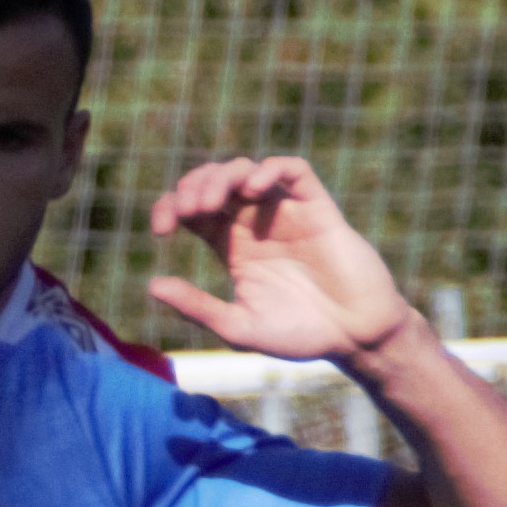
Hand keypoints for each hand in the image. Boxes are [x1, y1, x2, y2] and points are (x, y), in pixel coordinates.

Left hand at [143, 157, 416, 367]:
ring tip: (210, 204)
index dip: (171, 207)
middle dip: (193, 186)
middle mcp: (256, 223)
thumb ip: (197, 306)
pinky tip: (251, 190)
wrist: (355, 337)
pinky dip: (270, 170)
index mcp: (233, 246)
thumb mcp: (237, 326)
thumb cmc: (299, 335)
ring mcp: (287, 212)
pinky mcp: (318, 208)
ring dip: (222, 176)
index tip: (161, 230)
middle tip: (186, 212)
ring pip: (248, 170)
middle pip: (215, 182)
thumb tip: (151, 285)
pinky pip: (294, 170)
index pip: (192, 210)